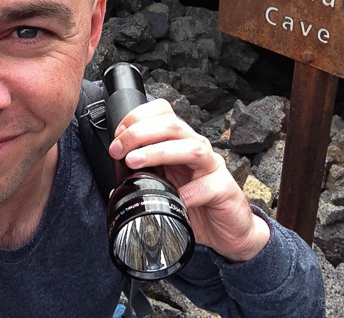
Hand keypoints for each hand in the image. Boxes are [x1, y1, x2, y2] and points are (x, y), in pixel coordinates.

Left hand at [107, 98, 270, 261]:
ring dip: (159, 152)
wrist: (227, 230)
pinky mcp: (225, 189)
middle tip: (118, 150)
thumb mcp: (165, 187)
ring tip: (135, 162)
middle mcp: (197, 149)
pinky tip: (178, 198)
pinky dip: (191, 191)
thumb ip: (145, 180)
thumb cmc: (195, 204)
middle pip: (173, 126)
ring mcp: (212, 167)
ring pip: (191, 148)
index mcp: (180, 143)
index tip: (117, 135)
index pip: (164, 113)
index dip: (138, 117)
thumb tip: (116, 187)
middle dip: (140, 133)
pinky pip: (209, 185)